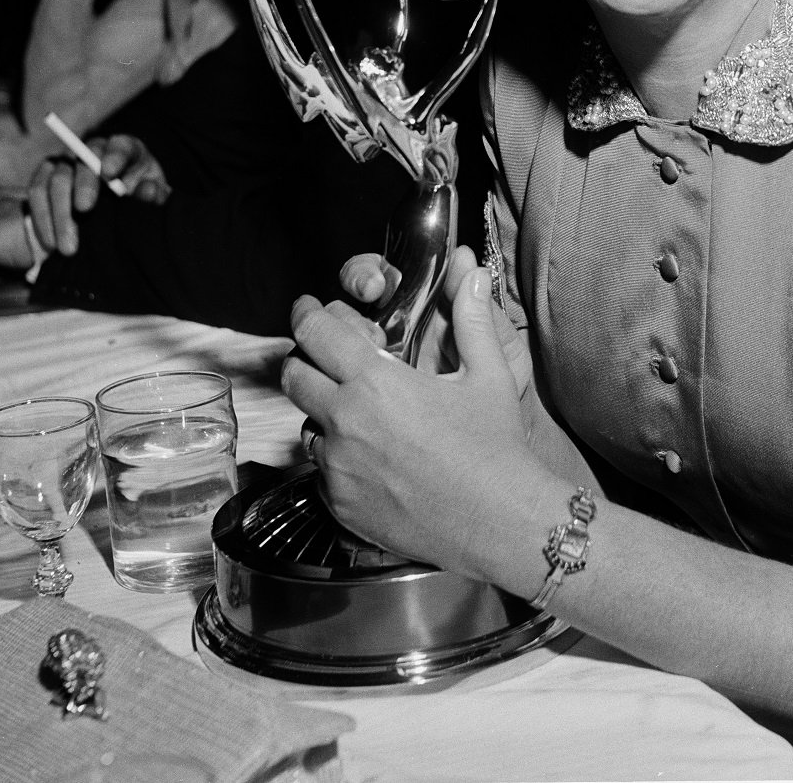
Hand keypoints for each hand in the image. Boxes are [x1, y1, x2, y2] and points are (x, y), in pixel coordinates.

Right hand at [27, 135, 168, 254]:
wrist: (119, 211)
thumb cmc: (141, 200)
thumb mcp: (155, 199)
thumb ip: (154, 195)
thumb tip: (146, 191)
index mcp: (126, 150)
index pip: (120, 146)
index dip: (114, 156)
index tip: (110, 173)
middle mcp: (92, 151)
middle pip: (82, 161)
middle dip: (83, 186)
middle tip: (85, 211)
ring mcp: (66, 164)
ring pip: (55, 180)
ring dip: (59, 213)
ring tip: (68, 246)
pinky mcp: (45, 179)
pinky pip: (36, 193)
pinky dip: (41, 219)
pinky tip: (51, 244)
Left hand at [281, 250, 548, 574]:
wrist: (498, 520)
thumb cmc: (496, 445)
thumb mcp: (488, 374)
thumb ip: (472, 318)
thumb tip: (474, 272)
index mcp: (376, 382)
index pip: (316, 334)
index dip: (307, 314)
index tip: (309, 308)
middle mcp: (346, 422)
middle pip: (294, 377)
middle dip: (304, 359)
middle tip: (323, 356)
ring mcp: (338, 468)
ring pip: (305, 425)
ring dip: (320, 411)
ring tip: (354, 412)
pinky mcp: (339, 505)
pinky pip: (320, 471)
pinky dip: (336, 457)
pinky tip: (369, 456)